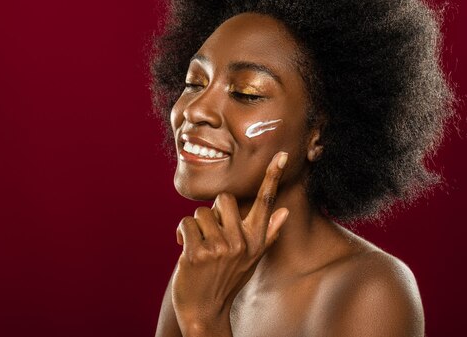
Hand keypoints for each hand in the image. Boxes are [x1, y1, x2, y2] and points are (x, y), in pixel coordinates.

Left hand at [172, 152, 289, 333]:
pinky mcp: (198, 253)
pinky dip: (181, 235)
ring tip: (198, 247)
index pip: (266, 202)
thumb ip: (267, 234)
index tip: (281, 155)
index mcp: (255, 240)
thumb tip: (285, 211)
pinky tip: (185, 252)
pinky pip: (186, 223)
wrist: (204, 311)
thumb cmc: (227, 280)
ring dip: (195, 227)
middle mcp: (241, 242)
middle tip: (210, 235)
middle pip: (224, 199)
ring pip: (201, 212)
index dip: (273, 176)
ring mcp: (220, 248)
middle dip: (212, 213)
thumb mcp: (251, 260)